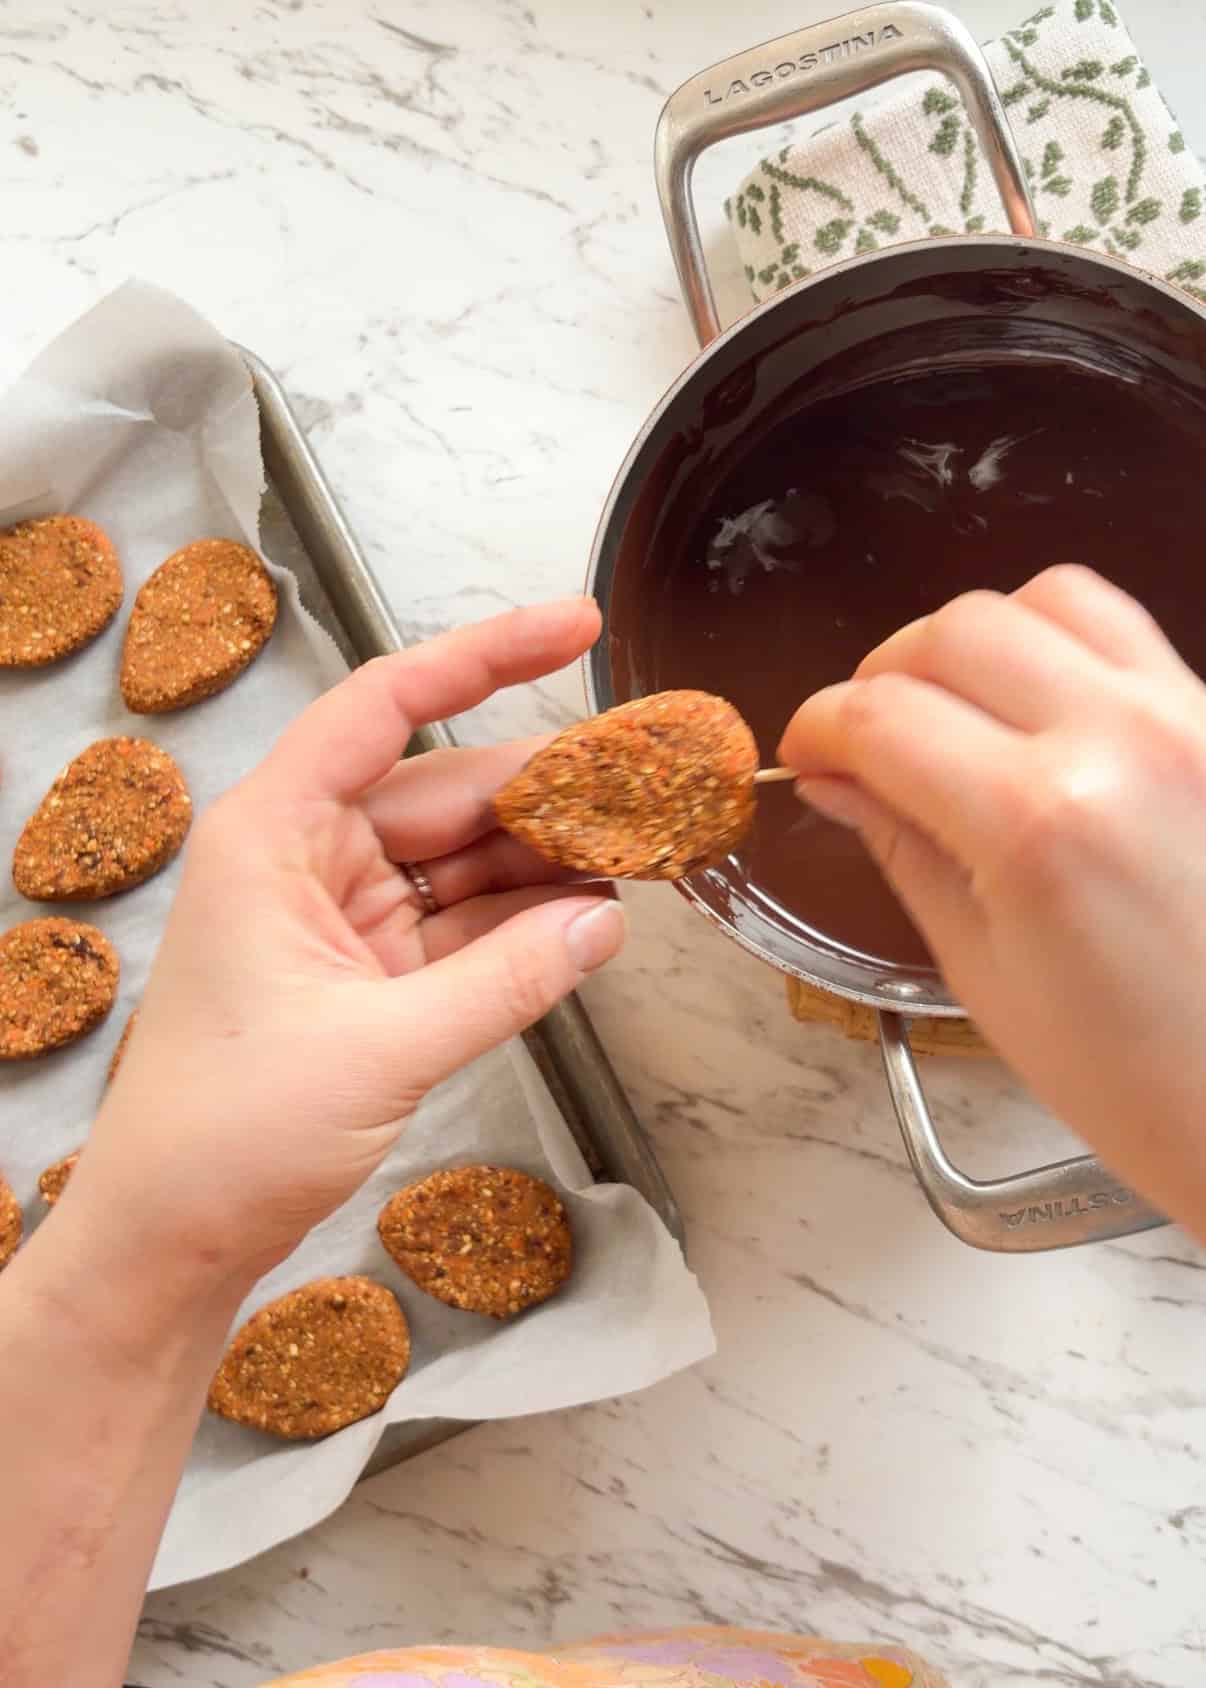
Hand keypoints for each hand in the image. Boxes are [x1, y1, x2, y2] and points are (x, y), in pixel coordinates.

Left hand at [63, 598, 625, 1294]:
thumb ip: (505, 979)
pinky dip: (523, 925)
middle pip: (447, 791)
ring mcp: (341, 920)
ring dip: (548, 860)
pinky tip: (591, 916)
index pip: (386, 705)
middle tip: (650, 776)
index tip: (573, 629)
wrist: (172, 1240)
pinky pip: (462, 928)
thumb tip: (604, 922)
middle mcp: (307, 860)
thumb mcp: (381, 1047)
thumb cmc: (228, 1132)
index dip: (484, 656)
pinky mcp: (368, 979)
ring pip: (464, 862)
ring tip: (644, 845)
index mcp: (274, 834)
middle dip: (550, 788)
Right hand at [779, 565, 1205, 1238]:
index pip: (882, 716)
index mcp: (1039, 823)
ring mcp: (1191, 719)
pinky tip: (1038, 716)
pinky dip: (1061, 648)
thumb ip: (905, 849)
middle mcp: (1122, 741)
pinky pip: (1128, 634)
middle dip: (884, 675)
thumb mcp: (986, 974)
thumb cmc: (1148, 1081)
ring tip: (954, 709)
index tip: (807, 753)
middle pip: (957, 630)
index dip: (818, 726)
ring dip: (977, 640)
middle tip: (867, 739)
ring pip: (1049, 597)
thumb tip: (840, 782)